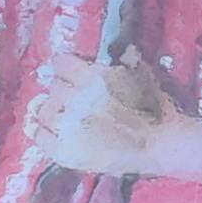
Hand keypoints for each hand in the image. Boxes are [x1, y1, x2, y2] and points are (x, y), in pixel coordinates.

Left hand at [39, 50, 197, 177]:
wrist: (161, 144)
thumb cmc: (155, 107)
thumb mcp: (142, 73)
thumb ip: (126, 59)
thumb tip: (120, 50)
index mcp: (91, 77)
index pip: (60, 63)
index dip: (66, 67)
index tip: (70, 73)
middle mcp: (75, 99)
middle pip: (53, 86)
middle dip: (62, 90)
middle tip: (72, 98)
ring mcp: (69, 127)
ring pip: (43, 110)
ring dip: (52, 111)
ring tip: (63, 116)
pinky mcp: (66, 151)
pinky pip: (40, 137)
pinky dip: (43, 133)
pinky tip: (52, 132)